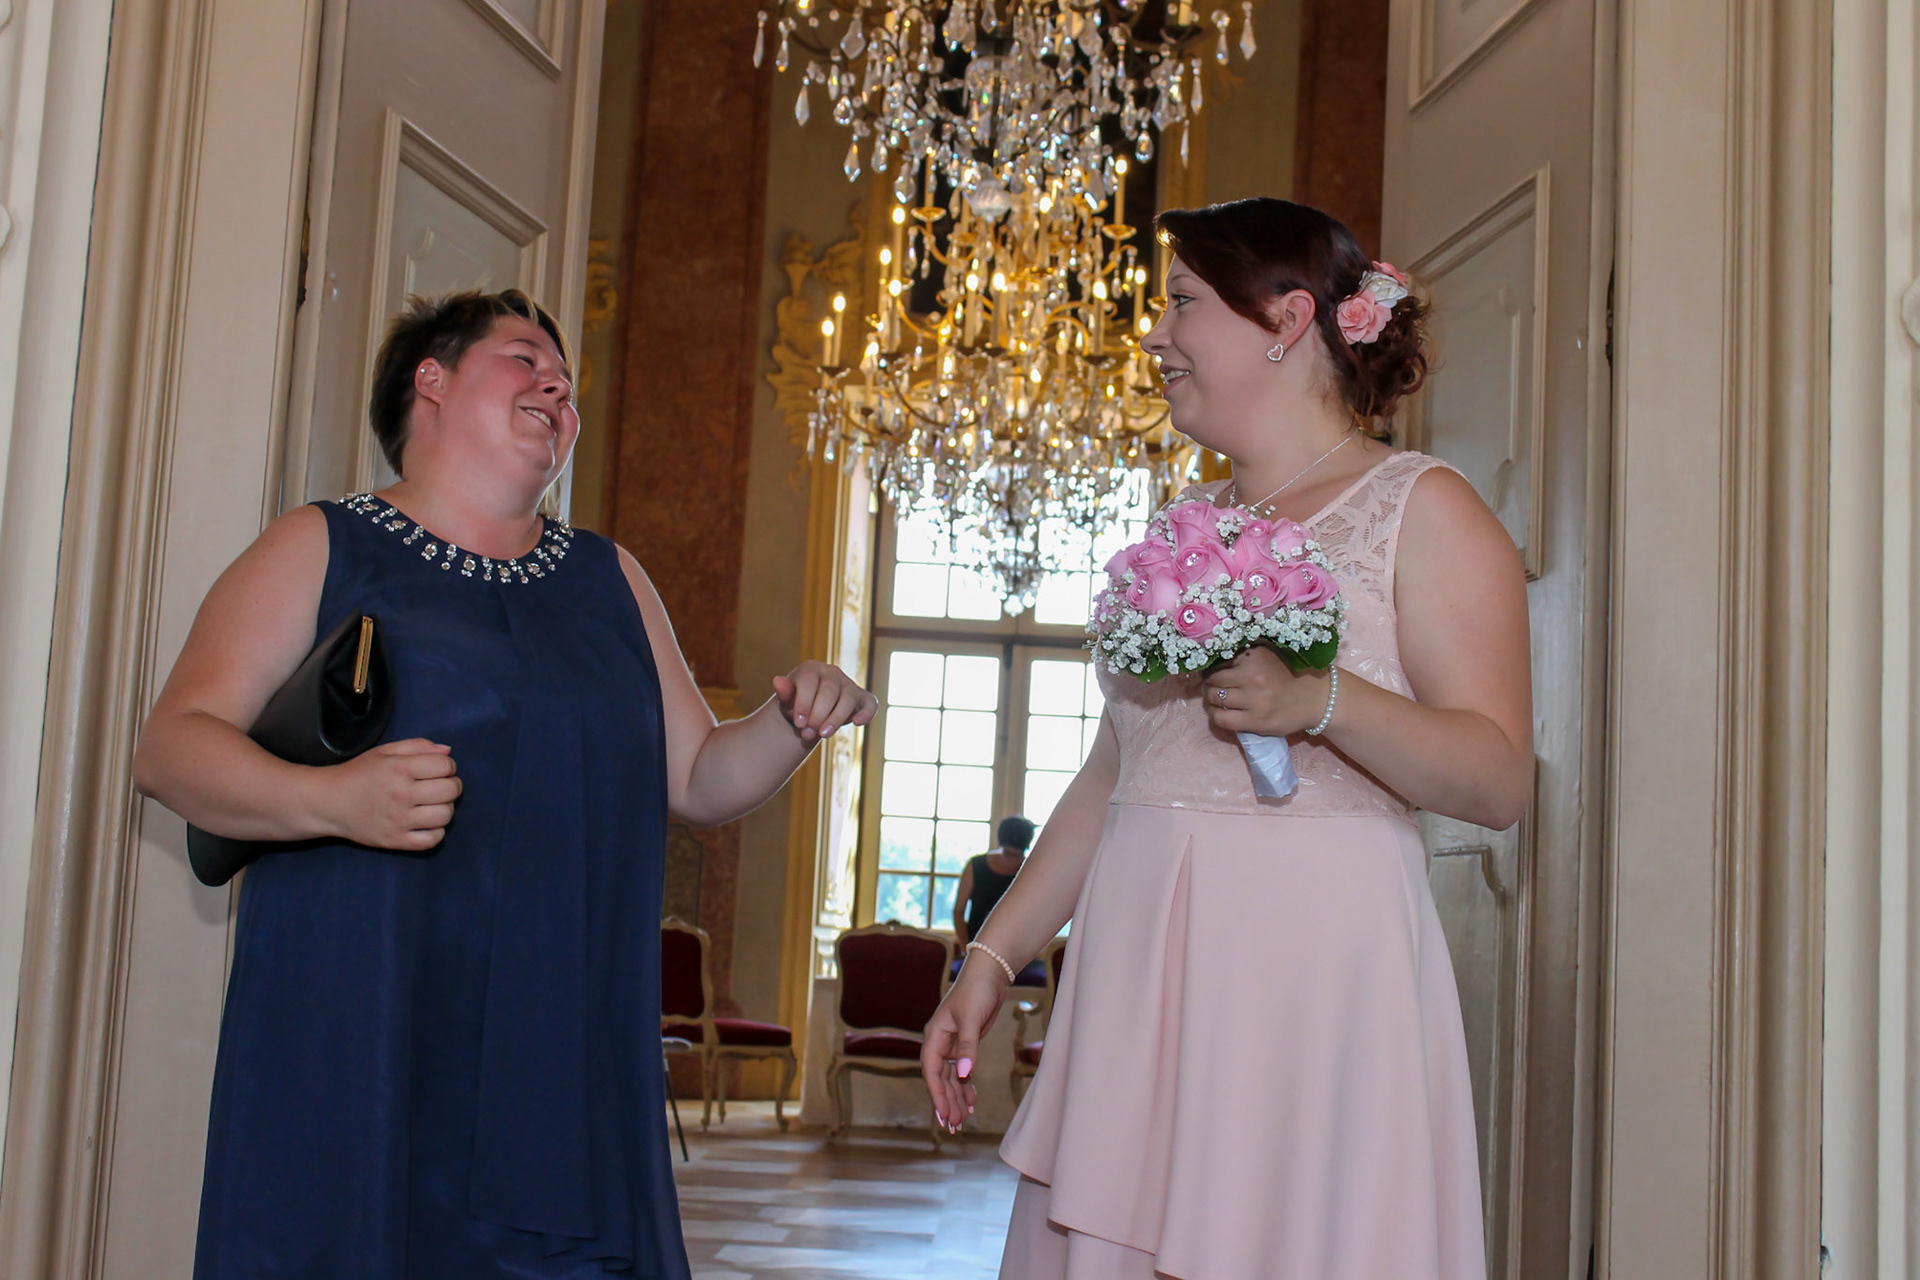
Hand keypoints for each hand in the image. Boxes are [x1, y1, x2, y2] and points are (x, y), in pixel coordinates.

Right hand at [321, 738, 461, 850]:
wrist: (328, 802)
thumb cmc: (359, 774)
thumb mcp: (385, 752)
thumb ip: (417, 746)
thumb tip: (448, 752)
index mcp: (399, 768)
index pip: (445, 766)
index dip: (449, 766)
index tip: (439, 770)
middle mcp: (400, 794)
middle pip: (450, 790)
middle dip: (452, 785)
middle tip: (440, 786)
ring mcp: (398, 820)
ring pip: (445, 815)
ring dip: (446, 808)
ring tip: (433, 804)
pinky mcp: (395, 841)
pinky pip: (432, 840)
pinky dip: (436, 832)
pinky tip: (426, 823)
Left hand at [771, 661, 878, 744]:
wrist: (808, 712)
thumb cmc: (795, 704)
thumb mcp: (786, 701)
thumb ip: (784, 693)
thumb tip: (777, 681)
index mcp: (811, 669)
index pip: (810, 683)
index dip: (804, 704)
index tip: (799, 724)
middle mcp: (832, 672)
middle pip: (829, 692)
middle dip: (818, 715)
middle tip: (807, 734)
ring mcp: (848, 684)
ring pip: (848, 698)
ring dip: (836, 719)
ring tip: (823, 735)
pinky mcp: (862, 698)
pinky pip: (870, 703)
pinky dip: (867, 713)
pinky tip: (857, 723)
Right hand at [920, 959, 1006, 1132]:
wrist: (990, 974)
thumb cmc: (976, 991)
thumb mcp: (971, 1019)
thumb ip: (968, 1047)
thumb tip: (965, 1074)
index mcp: (935, 1036)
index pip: (932, 1071)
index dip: (937, 1094)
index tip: (943, 1114)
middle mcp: (940, 1043)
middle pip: (941, 1079)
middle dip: (947, 1103)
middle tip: (954, 1127)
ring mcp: (953, 1045)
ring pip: (952, 1078)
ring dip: (956, 1099)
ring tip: (963, 1121)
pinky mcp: (966, 1045)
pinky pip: (963, 1072)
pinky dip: (966, 1087)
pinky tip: (971, 1101)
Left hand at [1200, 646, 1334, 737]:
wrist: (1316, 699)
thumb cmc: (1289, 675)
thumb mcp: (1267, 656)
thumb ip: (1245, 655)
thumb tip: (1212, 656)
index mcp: (1255, 656)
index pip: (1218, 660)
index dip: (1211, 666)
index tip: (1211, 671)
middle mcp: (1253, 676)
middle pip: (1213, 680)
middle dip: (1209, 683)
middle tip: (1211, 686)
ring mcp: (1254, 700)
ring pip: (1215, 698)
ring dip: (1210, 699)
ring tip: (1214, 699)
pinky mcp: (1255, 721)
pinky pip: (1222, 719)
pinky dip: (1215, 715)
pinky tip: (1218, 713)